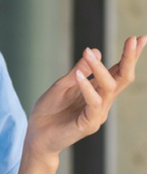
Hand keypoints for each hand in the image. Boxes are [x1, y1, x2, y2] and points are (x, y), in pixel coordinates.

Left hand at [26, 35, 146, 160]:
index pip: (117, 72)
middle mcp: (102, 102)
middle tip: (134, 40)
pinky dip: (86, 87)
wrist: (36, 136)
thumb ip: (78, 72)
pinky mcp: (89, 124)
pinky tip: (79, 76)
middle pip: (122, 78)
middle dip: (129, 59)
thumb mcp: (62, 85)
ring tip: (88, 53)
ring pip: (109, 87)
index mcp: (97, 91)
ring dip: (99, 68)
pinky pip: (93, 102)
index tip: (139, 38)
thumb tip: (94, 51)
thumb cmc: (48, 111)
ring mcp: (98, 113)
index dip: (129, 56)